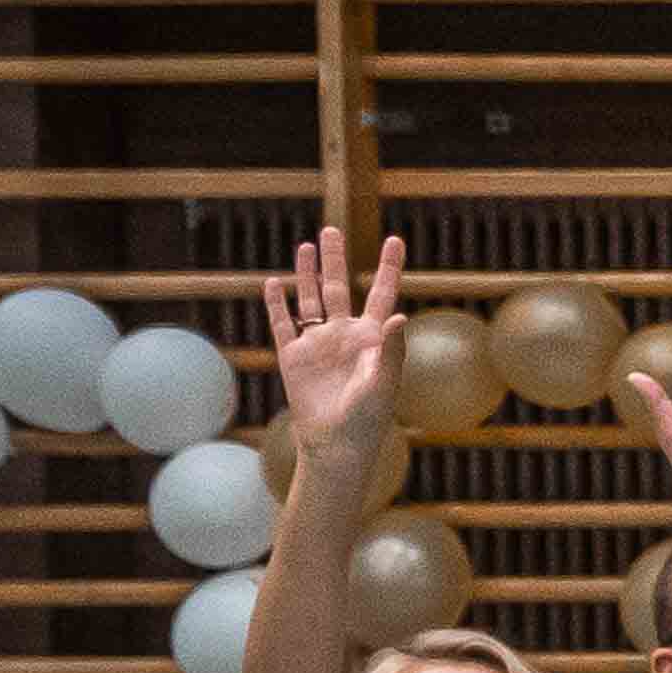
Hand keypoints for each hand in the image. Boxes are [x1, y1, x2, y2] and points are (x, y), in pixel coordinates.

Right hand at [266, 226, 407, 450]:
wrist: (337, 442)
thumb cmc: (369, 416)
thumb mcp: (383, 381)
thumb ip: (390, 349)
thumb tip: (398, 315)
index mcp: (373, 337)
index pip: (382, 293)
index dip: (387, 267)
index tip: (394, 240)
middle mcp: (345, 334)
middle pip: (338, 287)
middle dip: (336, 260)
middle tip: (332, 230)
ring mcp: (318, 343)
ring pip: (310, 300)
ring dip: (306, 274)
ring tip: (306, 246)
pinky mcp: (293, 356)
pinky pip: (283, 325)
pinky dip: (277, 304)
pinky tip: (273, 283)